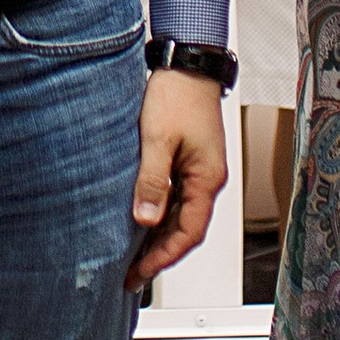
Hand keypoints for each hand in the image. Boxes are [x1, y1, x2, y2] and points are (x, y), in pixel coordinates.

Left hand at [128, 70, 227, 289]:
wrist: (187, 64)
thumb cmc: (177, 95)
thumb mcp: (158, 140)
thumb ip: (152, 181)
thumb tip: (145, 220)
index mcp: (207, 178)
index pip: (189, 232)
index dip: (164, 257)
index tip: (140, 273)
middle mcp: (207, 179)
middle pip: (186, 229)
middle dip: (160, 255)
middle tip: (131, 275)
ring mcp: (200, 170)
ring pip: (181, 216)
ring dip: (159, 237)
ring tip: (133, 256)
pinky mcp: (189, 160)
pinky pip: (176, 198)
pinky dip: (160, 215)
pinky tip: (141, 221)